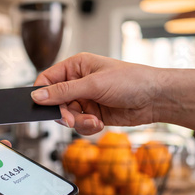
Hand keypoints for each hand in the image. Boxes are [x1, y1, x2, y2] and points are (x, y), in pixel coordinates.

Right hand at [31, 53, 162, 134]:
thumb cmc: (132, 81)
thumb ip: (63, 91)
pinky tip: (100, 123)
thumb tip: (38, 96)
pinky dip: (87, 127)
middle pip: (55, 102)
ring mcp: (85, 99)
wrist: (156, 99)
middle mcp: (78, 83)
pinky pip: (79, 125)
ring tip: (94, 120)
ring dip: (78, 122)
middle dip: (63, 113)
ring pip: (66, 116)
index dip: (42, 94)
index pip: (47, 80)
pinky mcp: (93, 114)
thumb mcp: (94, 84)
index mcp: (75, 67)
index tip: (42, 107)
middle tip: (71, 119)